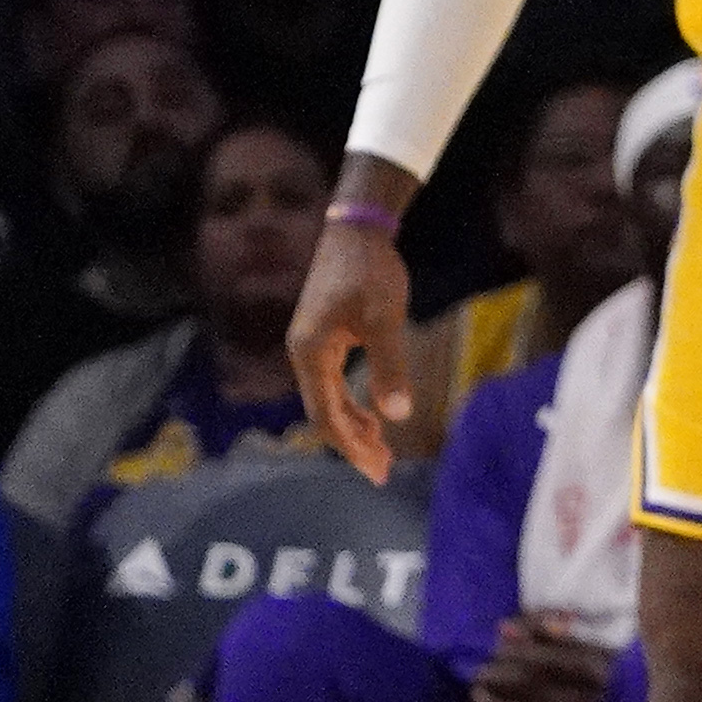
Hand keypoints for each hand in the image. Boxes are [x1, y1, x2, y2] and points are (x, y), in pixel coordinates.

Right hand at [289, 199, 419, 485]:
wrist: (356, 229)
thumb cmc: (370, 271)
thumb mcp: (385, 318)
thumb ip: (390, 366)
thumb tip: (398, 416)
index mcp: (310, 354)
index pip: (326, 416)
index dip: (350, 447)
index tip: (375, 470)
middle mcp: (303, 355)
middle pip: (324, 414)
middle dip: (353, 445)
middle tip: (383, 472)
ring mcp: (311, 347)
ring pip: (328, 401)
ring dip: (354, 427)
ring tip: (382, 451)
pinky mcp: (323, 339)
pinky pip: (333, 385)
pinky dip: (352, 405)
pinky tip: (374, 417)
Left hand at [469, 617, 616, 701]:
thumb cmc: (615, 675)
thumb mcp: (592, 646)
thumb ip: (548, 633)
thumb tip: (503, 628)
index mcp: (603, 670)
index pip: (546, 661)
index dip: (513, 658)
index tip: (492, 655)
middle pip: (534, 691)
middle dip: (499, 684)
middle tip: (479, 679)